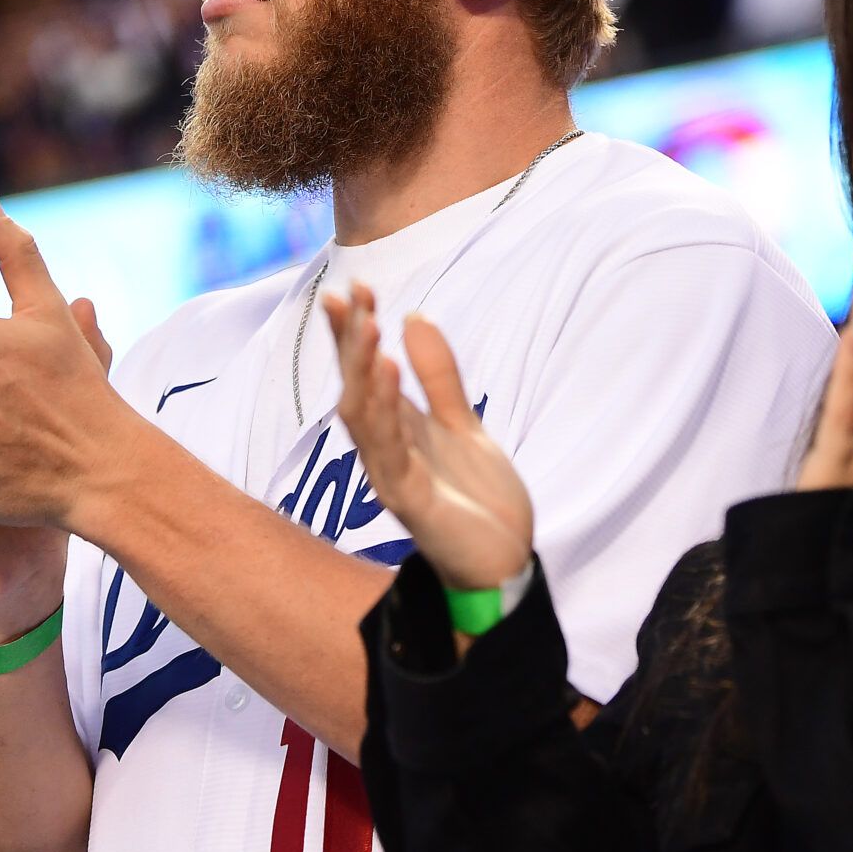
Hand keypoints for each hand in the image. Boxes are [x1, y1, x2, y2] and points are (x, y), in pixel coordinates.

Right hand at [323, 283, 532, 590]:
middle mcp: (387, 451)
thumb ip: (440, 377)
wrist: (503, 564)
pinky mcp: (411, 501)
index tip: (357, 286)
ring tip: (368, 327)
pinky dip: (386, 412)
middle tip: (349, 294)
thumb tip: (414, 316)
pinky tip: (389, 376)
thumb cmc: (477, 502)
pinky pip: (391, 451)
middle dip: (351, 342)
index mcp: (400, 431)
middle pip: (356, 387)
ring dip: (363, 370)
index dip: (357, 332)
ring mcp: (394, 476)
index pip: (367, 372)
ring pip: (364, 417)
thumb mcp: (465, 425)